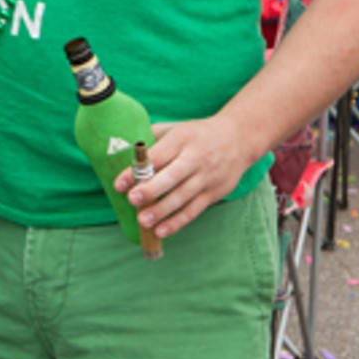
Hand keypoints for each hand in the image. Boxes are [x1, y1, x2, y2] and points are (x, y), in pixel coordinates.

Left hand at [116, 117, 259, 238]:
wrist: (238, 139)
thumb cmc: (197, 134)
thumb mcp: (175, 128)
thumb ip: (151, 138)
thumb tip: (123, 150)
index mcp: (181, 139)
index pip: (157, 156)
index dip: (137, 171)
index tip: (119, 184)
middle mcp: (195, 158)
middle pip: (172, 177)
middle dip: (151, 190)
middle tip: (132, 200)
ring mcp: (206, 177)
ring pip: (183, 197)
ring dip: (162, 211)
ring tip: (143, 221)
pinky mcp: (214, 193)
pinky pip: (194, 210)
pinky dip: (178, 222)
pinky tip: (162, 231)